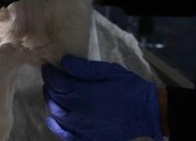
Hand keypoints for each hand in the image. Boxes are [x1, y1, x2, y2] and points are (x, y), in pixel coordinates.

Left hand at [42, 55, 162, 140]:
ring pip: (58, 115)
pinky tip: (51, 120)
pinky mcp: (90, 138)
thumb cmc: (129, 87)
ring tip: (52, 93)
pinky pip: (68, 136)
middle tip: (51, 77)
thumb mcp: (109, 71)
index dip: (49, 73)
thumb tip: (63, 62)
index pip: (58, 83)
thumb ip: (84, 68)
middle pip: (55, 98)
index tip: (47, 66)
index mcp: (84, 93)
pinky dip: (57, 128)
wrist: (148, 112)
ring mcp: (84, 128)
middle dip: (50, 86)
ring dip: (51, 102)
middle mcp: (80, 112)